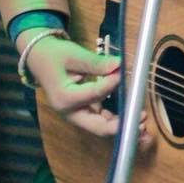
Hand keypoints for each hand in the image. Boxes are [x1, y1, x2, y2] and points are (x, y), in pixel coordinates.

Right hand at [17, 28, 149, 143]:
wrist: (40, 58)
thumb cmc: (55, 56)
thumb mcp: (74, 55)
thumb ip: (96, 63)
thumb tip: (119, 65)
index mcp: (64, 99)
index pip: (95, 94)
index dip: (113, 84)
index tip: (125, 72)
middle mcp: (71, 113)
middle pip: (98, 126)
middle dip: (121, 125)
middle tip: (141, 118)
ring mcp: (77, 114)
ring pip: (102, 126)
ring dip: (123, 124)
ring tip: (143, 120)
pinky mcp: (84, 110)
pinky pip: (102, 118)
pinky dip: (117, 119)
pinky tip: (134, 115)